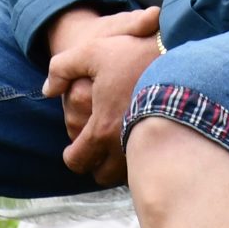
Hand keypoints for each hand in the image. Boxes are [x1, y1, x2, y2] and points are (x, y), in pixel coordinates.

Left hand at [44, 6, 161, 185]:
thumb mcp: (92, 52)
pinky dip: (138, 158)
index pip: (77, 160)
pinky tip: (139, 140)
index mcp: (101, 128)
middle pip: (102, 175)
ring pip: (125, 175)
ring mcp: (145, 146)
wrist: (180, 58)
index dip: (71, 156)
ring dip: (118, 165)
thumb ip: (61, 68)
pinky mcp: (164, 142)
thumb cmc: (135, 56)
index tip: (73, 149)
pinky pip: (146, 163)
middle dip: (95, 164)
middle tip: (95, 148)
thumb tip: (48, 90)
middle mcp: (122, 145)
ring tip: (117, 147)